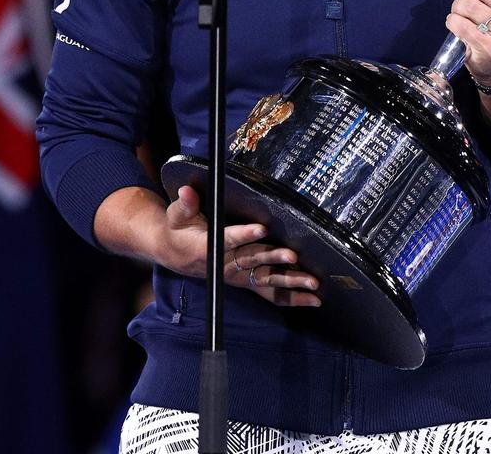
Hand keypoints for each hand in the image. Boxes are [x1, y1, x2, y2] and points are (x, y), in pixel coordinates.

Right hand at [158, 186, 320, 307]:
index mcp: (209, 247)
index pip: (229, 240)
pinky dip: (292, 297)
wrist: (177, 256)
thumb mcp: (176, 215)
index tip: (262, 228)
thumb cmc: (179, 230)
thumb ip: (185, 204)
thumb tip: (187, 190)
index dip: (245, 235)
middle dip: (274, 258)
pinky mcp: (247, 281)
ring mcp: (239, 276)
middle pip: (253, 260)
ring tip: (313, 282)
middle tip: (294, 255)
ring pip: (267, 279)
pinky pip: (270, 292)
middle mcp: (226, 265)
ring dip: (290, 281)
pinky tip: (314, 300)